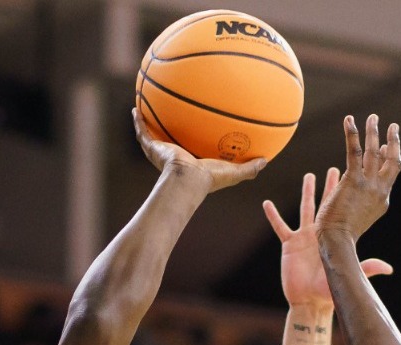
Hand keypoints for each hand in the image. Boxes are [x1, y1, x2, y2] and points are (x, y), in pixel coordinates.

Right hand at [134, 110, 266, 192]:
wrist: (187, 179)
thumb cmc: (209, 179)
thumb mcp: (233, 172)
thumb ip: (249, 168)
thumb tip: (266, 160)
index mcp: (191, 161)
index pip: (190, 148)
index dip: (191, 140)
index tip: (193, 128)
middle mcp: (174, 155)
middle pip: (168, 139)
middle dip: (167, 128)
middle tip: (168, 115)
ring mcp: (161, 151)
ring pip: (151, 134)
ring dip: (147, 122)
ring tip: (144, 108)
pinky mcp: (152, 148)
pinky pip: (142, 132)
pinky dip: (137, 121)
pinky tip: (134, 108)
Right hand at [264, 169, 393, 308]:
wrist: (309, 302)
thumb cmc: (329, 291)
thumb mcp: (348, 274)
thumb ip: (368, 268)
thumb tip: (389, 268)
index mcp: (334, 237)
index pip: (342, 210)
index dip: (346, 195)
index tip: (352, 180)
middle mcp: (321, 234)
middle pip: (325, 204)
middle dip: (329, 186)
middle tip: (333, 168)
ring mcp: (304, 238)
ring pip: (304, 209)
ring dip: (306, 193)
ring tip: (309, 176)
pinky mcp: (289, 245)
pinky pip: (279, 227)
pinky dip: (273, 215)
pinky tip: (266, 203)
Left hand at [315, 115, 400, 241]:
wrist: (338, 242)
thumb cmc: (344, 237)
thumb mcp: (362, 219)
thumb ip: (366, 205)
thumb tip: (367, 197)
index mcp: (382, 201)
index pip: (390, 173)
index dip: (389, 157)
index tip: (385, 145)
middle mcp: (380, 191)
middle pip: (392, 161)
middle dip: (393, 141)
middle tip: (392, 125)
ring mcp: (368, 185)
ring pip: (374, 152)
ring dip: (374, 132)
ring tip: (373, 117)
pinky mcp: (353, 180)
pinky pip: (354, 152)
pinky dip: (352, 134)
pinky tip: (349, 120)